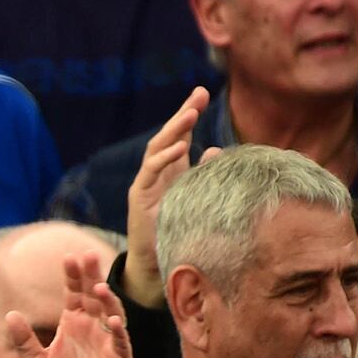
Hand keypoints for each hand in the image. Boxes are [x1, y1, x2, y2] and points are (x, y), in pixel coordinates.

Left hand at [7, 253, 132, 357]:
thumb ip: (24, 341)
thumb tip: (9, 315)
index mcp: (72, 325)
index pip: (74, 294)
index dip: (72, 277)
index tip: (68, 258)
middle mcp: (92, 329)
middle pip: (94, 297)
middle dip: (92, 277)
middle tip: (88, 256)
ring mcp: (108, 343)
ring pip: (112, 314)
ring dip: (107, 300)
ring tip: (98, 287)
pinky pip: (121, 343)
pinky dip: (119, 332)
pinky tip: (114, 321)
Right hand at [124, 87, 220, 309]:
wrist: (157, 265)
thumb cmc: (178, 232)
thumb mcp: (197, 198)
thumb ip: (204, 175)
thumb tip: (217, 151)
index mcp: (171, 171)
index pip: (179, 136)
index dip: (189, 114)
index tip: (203, 92)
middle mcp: (157, 173)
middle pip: (168, 136)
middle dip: (183, 114)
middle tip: (198, 95)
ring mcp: (146, 183)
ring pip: (157, 149)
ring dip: (174, 131)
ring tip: (191, 114)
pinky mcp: (139, 197)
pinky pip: (150, 172)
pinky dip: (164, 159)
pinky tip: (179, 148)